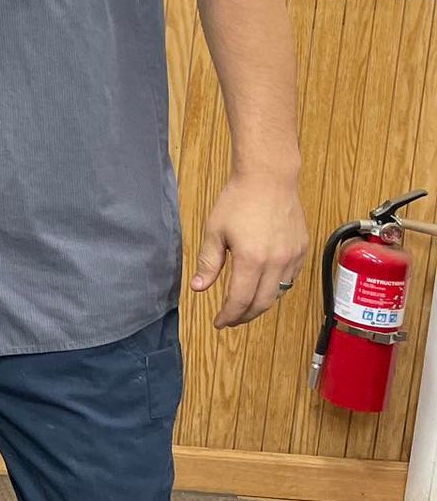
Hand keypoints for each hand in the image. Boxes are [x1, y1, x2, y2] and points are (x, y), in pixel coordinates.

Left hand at [190, 173, 309, 327]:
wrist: (269, 178)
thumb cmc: (238, 200)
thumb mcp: (214, 231)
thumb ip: (208, 263)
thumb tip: (198, 288)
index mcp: (251, 259)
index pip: (240, 300)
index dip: (228, 316)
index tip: (219, 322)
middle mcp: (276, 263)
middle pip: (261, 303)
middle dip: (244, 316)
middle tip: (230, 319)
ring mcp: (293, 257)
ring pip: (278, 294)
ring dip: (261, 304)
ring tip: (244, 306)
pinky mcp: (302, 250)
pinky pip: (290, 279)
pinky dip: (276, 288)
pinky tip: (263, 286)